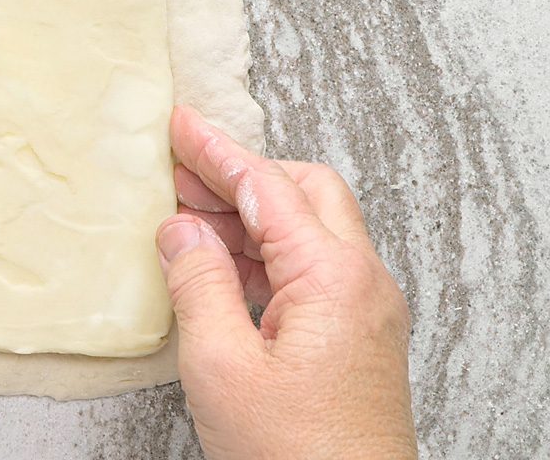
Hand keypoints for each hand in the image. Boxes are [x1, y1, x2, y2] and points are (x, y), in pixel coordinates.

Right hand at [159, 106, 415, 459]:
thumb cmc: (296, 457)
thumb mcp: (221, 367)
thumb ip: (199, 285)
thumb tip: (182, 232)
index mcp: (333, 278)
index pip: (269, 186)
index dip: (217, 151)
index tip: (181, 123)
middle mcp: (363, 284)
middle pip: (305, 192)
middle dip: (241, 175)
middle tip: (182, 172)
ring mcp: (367, 313)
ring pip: (311, 231)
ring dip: (251, 218)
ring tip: (188, 223)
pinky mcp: (360, 341)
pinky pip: (315, 270)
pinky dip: (268, 254)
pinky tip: (223, 270)